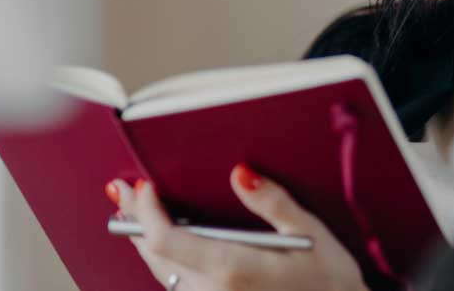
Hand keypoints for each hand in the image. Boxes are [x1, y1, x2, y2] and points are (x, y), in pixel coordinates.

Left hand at [107, 164, 371, 290]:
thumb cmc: (330, 281)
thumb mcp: (308, 233)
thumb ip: (272, 202)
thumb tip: (241, 173)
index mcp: (233, 270)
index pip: (166, 241)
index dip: (147, 212)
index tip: (144, 187)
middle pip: (156, 258)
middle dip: (135, 221)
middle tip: (122, 191)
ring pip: (164, 276)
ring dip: (146, 243)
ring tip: (136, 212)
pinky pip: (180, 288)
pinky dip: (166, 263)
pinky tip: (165, 245)